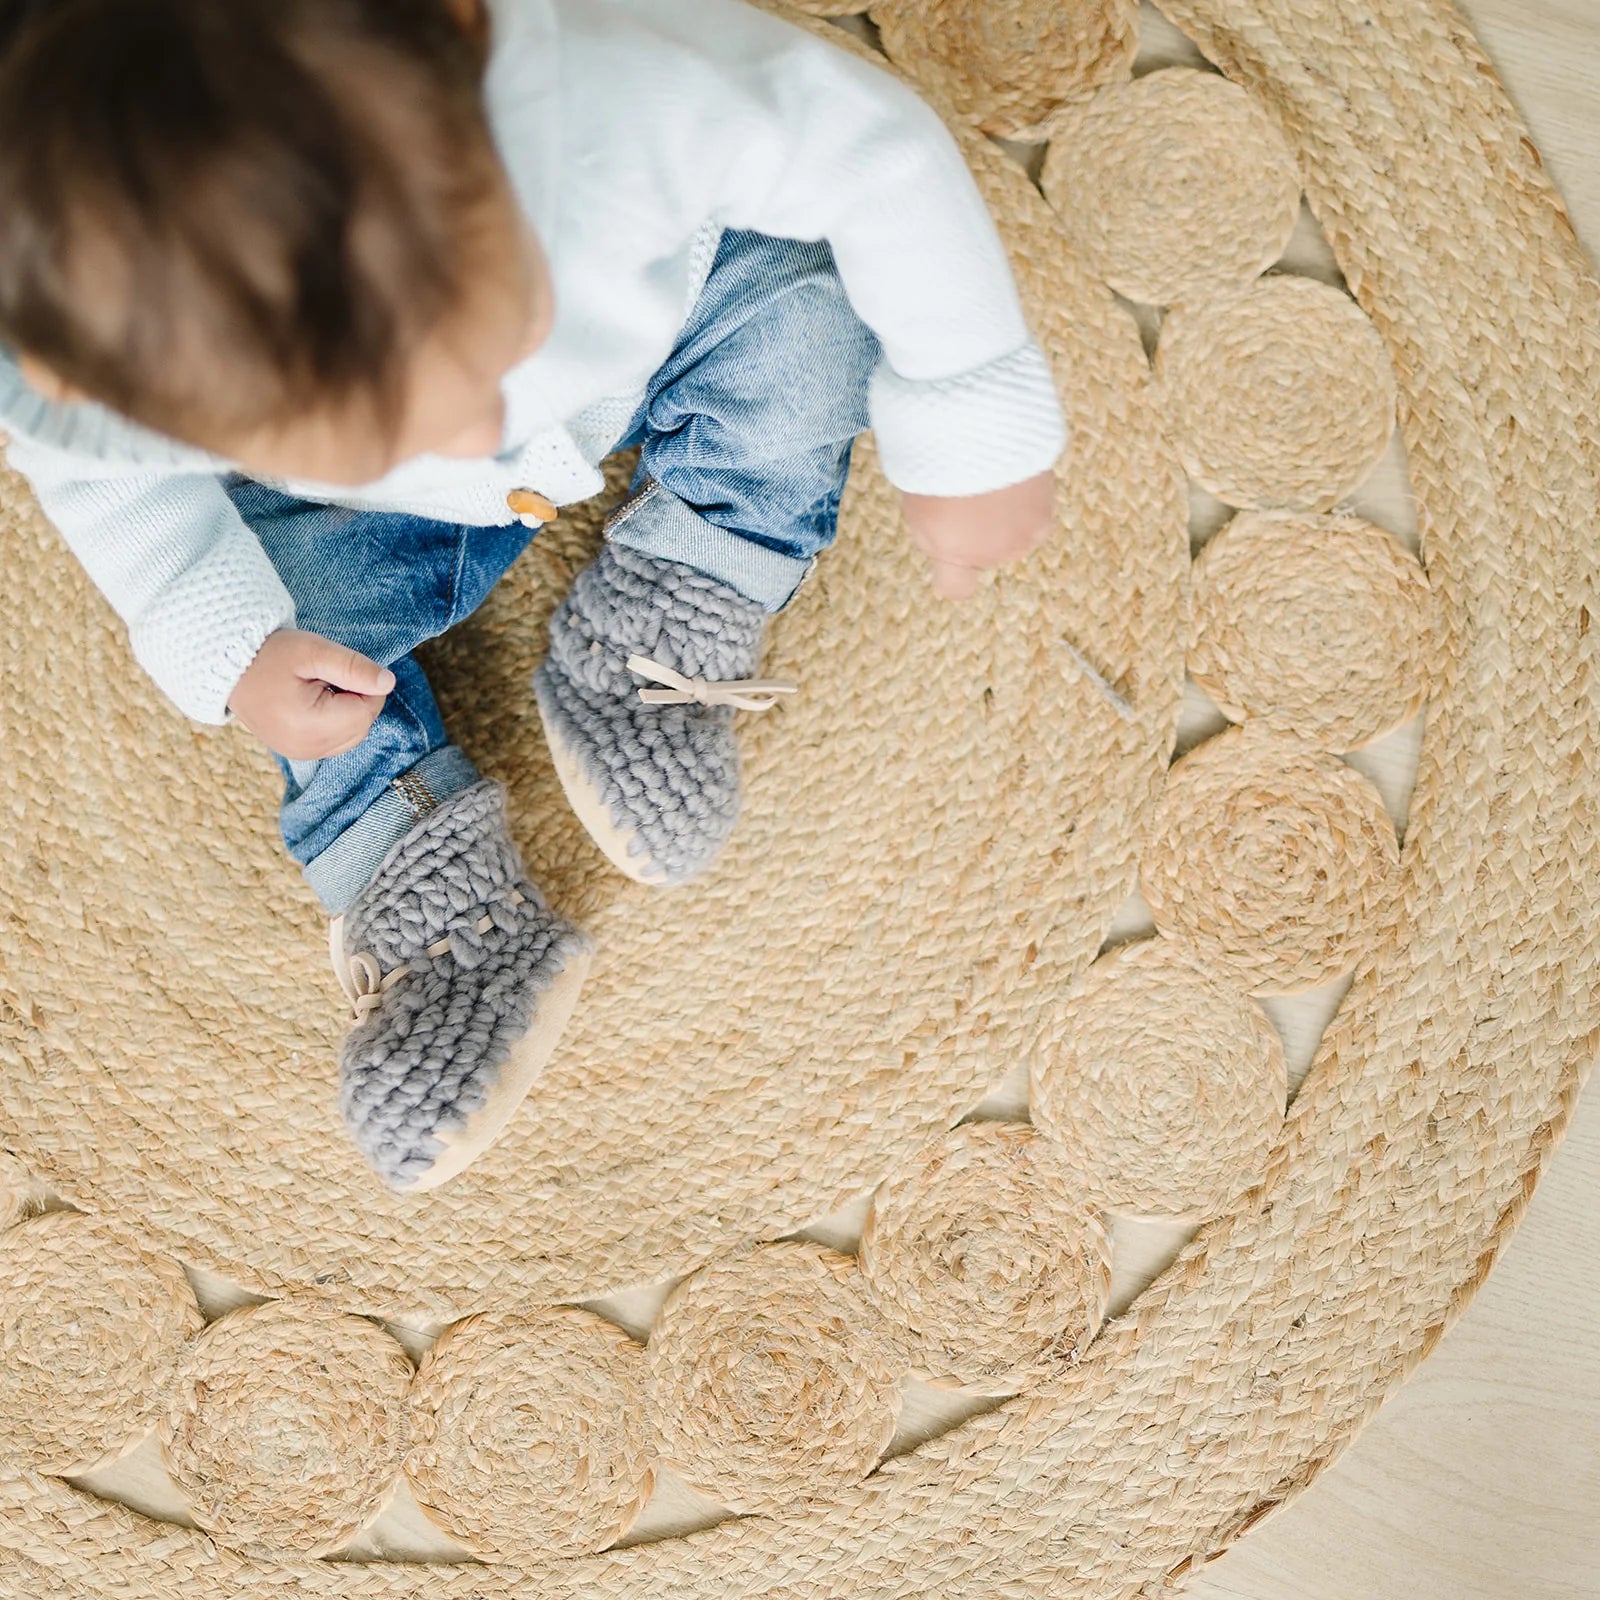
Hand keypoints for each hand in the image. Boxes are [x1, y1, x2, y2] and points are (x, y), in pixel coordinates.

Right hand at [227, 629, 395, 759]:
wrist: (227, 667)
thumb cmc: (268, 654)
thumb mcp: (313, 651)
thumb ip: (353, 668)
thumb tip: (388, 683)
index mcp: (308, 726)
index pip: (366, 712)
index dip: (365, 686)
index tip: (338, 668)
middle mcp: (306, 748)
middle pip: (362, 726)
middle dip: (357, 699)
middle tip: (326, 676)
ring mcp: (302, 754)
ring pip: (353, 735)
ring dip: (348, 710)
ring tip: (317, 688)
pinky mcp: (300, 752)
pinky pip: (337, 740)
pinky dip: (336, 721)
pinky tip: (314, 702)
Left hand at [901, 470, 1055, 599]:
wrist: (978, 426)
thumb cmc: (937, 458)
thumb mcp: (917, 502)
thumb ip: (932, 531)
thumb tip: (943, 537)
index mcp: (948, 551)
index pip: (956, 587)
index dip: (956, 571)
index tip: (953, 549)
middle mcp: (989, 553)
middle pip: (987, 551)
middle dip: (981, 529)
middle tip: (972, 490)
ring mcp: (1021, 536)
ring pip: (1015, 532)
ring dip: (1008, 513)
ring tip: (995, 476)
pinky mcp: (1045, 516)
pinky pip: (1035, 512)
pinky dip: (1027, 496)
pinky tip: (1014, 471)